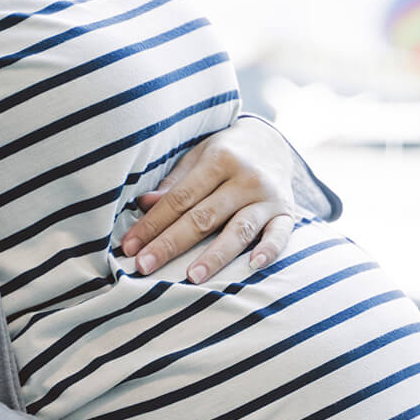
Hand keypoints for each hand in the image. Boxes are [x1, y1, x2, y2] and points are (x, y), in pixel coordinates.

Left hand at [121, 117, 299, 282]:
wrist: (272, 142)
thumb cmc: (226, 153)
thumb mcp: (198, 157)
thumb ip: (175, 183)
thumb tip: (143, 205)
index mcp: (219, 160)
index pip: (179, 199)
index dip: (153, 224)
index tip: (131, 246)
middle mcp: (245, 178)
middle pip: (203, 217)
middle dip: (171, 243)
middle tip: (145, 267)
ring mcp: (268, 197)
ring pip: (238, 230)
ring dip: (215, 255)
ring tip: (192, 277)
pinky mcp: (287, 213)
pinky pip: (280, 235)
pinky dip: (268, 250)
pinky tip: (253, 266)